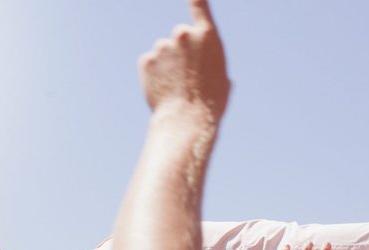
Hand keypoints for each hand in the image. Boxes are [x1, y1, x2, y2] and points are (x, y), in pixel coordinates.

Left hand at [139, 0, 228, 120]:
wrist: (186, 119)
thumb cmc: (211, 102)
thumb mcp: (222, 78)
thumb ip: (211, 62)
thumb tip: (207, 69)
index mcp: (207, 36)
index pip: (199, 4)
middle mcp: (183, 35)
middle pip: (180, 36)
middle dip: (181, 51)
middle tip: (187, 76)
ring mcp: (162, 47)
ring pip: (163, 52)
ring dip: (167, 64)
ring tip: (175, 86)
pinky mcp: (146, 60)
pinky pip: (149, 64)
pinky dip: (153, 74)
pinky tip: (162, 89)